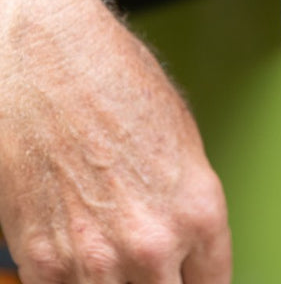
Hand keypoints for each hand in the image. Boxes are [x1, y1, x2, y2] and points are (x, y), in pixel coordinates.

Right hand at [0, 0, 230, 282]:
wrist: (49, 59)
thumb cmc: (116, 82)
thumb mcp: (181, 139)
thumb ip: (185, 202)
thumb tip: (185, 238)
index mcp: (199, 210)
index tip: (190, 281)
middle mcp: (153, 243)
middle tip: (152, 270)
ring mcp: (95, 258)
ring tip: (112, 259)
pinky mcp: (41, 259)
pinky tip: (77, 261)